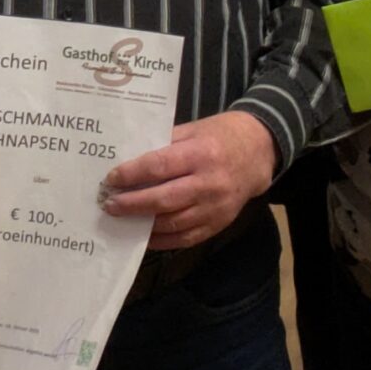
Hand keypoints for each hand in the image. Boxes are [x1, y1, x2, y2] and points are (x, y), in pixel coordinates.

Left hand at [104, 110, 276, 249]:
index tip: (111, 179)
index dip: (132, 175)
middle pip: (163, 199)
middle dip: (132, 204)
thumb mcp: (194, 130)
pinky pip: (186, 238)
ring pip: (173, 223)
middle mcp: (210, 183)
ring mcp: (216, 207)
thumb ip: (165, 144)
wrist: (261, 152)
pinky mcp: (219, 223)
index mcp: (202, 153)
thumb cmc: (222, 135)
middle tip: (109, 205)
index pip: (159, 166)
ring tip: (122, 220)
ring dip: (143, 224)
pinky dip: (163, 239)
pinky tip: (145, 235)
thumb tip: (130, 159)